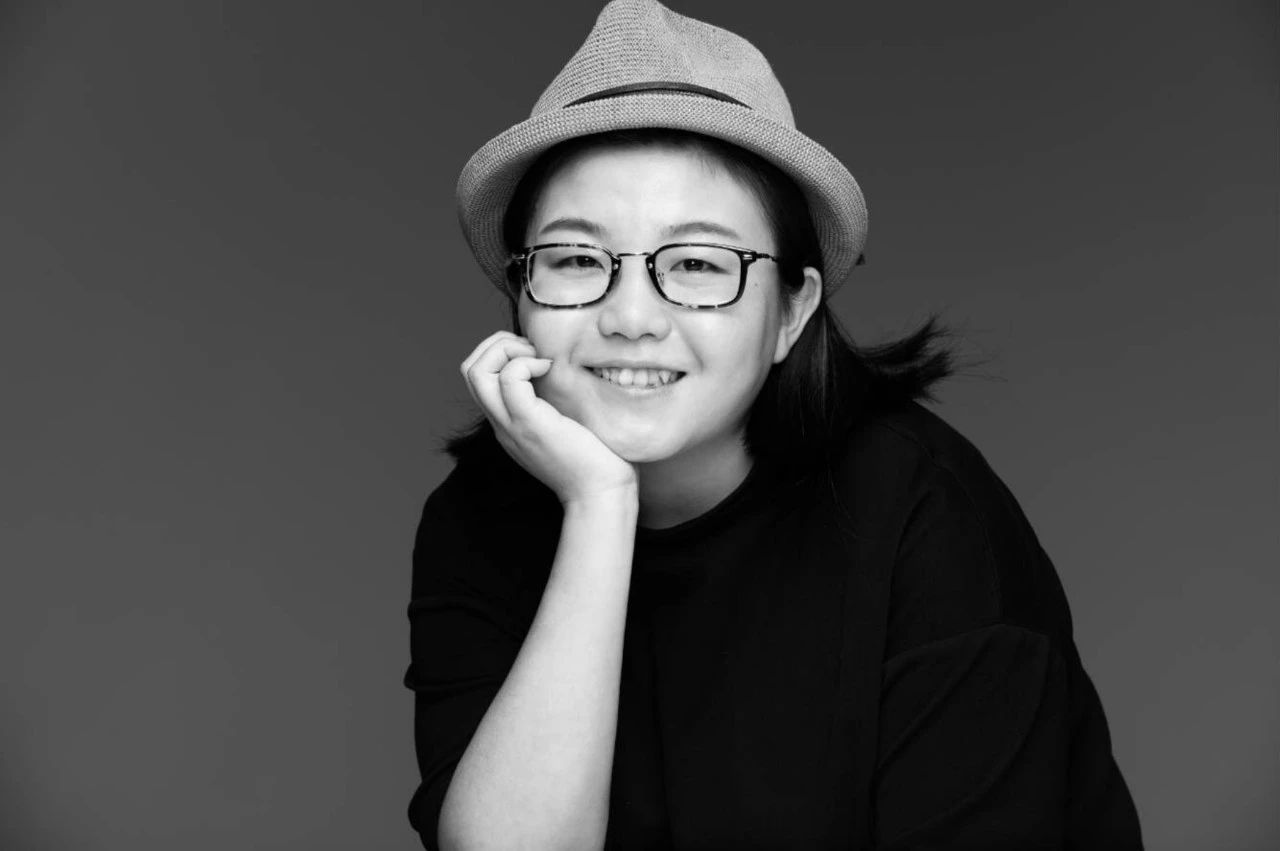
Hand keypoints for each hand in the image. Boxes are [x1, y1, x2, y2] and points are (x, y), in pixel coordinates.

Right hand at [460, 331, 636, 505]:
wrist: (600, 494)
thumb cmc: (595, 460)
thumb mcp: (565, 425)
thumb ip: (554, 403)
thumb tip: (562, 369)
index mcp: (508, 423)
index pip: (478, 378)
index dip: (500, 353)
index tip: (536, 355)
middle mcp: (502, 423)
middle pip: (469, 370)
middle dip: (497, 344)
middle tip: (533, 351)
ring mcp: (511, 424)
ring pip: (476, 372)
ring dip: (506, 349)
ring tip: (538, 358)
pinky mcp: (530, 423)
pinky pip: (510, 380)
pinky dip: (526, 363)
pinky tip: (549, 369)